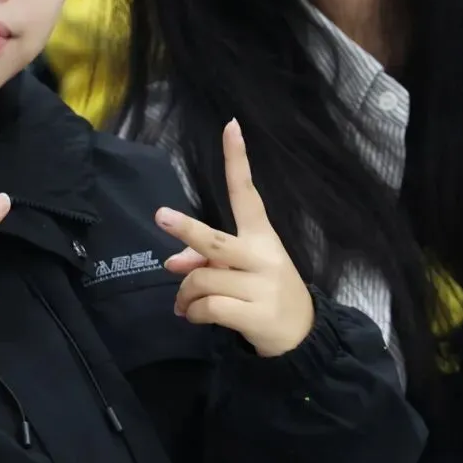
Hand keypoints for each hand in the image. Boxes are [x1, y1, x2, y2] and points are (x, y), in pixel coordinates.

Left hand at [155, 120, 314, 357]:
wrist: (302, 336)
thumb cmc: (265, 292)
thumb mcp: (241, 271)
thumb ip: (206, 261)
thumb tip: (172, 262)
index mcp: (262, 237)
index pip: (248, 194)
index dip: (237, 161)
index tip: (230, 126)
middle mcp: (262, 256)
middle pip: (215, 241)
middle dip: (186, 229)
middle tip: (160, 216)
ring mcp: (261, 286)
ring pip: (202, 279)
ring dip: (184, 294)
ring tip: (184, 304)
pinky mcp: (255, 314)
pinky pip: (208, 307)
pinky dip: (193, 314)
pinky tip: (194, 317)